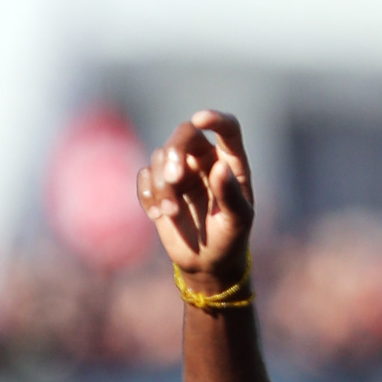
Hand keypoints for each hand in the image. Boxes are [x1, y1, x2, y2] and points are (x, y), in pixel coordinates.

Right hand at [136, 110, 253, 287]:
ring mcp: (180, 170)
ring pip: (160, 156)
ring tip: (172, 212)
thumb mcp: (237, 221)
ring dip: (162, 184)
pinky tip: (160, 215)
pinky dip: (148, 194)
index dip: (214, 118)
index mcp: (231, 163)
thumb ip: (231, 195)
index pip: (228, 129)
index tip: (200, 119)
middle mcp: (204, 160)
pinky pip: (144, 176)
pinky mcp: (159, 185)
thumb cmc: (231, 238)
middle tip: (174, 179)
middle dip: (174, 152)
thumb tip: (220, 168)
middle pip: (184, 134)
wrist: (208, 262)